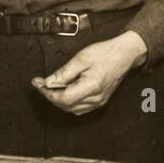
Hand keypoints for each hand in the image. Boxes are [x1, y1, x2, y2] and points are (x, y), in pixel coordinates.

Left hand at [33, 31, 147, 114]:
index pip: (63, 98)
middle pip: (65, 105)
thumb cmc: (106, 53)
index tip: (38, 83)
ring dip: (59, 100)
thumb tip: (48, 82)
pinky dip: (69, 102)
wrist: (125, 54)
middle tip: (41, 83)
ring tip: (52, 86)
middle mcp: (96, 98)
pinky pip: (80, 108)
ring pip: (71, 109)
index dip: (47, 92)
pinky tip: (65, 91)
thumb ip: (63, 72)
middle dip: (50, 95)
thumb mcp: (81, 58)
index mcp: (91, 87)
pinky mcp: (100, 101)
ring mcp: (99, 102)